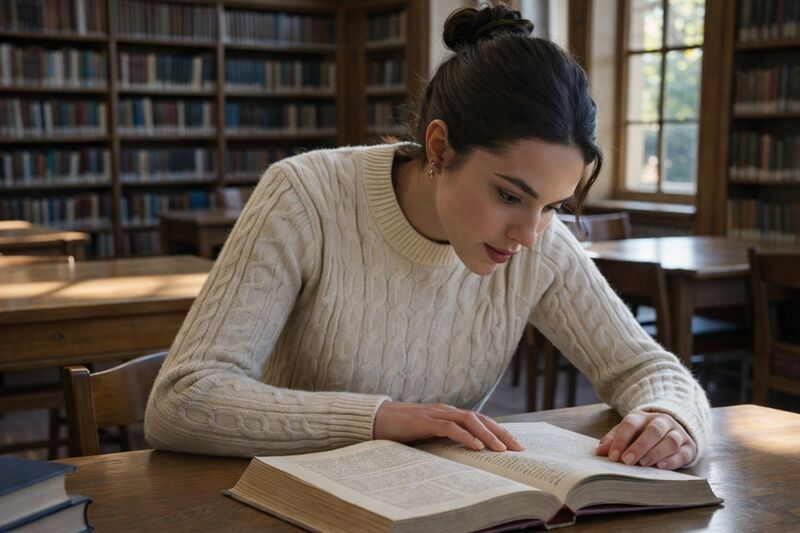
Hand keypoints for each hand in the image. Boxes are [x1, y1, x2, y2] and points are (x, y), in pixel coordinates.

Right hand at [373, 401, 525, 451]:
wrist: (376, 419)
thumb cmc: (401, 430)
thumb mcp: (427, 436)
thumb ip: (444, 440)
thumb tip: (464, 457)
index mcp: (448, 414)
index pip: (480, 420)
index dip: (498, 430)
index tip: (514, 445)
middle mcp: (446, 410)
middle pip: (480, 418)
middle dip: (501, 433)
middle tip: (518, 449)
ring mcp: (436, 414)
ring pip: (469, 420)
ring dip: (487, 435)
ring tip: (500, 450)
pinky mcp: (424, 421)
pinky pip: (449, 427)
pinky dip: (465, 437)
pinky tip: (476, 447)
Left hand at [595, 410, 696, 469]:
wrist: (670, 431)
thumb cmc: (642, 435)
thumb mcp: (626, 434)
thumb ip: (613, 441)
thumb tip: (599, 451)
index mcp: (642, 417)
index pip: (631, 424)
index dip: (621, 440)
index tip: (613, 457)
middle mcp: (662, 421)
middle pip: (653, 430)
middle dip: (639, 446)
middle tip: (628, 461)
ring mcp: (677, 433)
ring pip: (670, 440)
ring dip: (656, 453)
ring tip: (643, 464)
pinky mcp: (689, 447)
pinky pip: (683, 453)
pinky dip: (672, 460)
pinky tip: (660, 466)